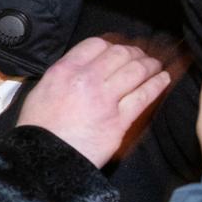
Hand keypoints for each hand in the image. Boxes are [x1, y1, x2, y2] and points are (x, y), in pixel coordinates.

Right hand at [18, 37, 170, 167]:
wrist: (44, 157)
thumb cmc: (39, 128)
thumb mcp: (41, 90)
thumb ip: (63, 75)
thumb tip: (81, 69)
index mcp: (65, 70)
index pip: (96, 44)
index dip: (111, 44)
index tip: (117, 49)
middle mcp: (87, 80)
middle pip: (120, 54)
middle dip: (134, 52)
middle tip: (141, 55)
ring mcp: (105, 100)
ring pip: (136, 71)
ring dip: (150, 65)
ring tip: (155, 65)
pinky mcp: (119, 121)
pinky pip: (144, 96)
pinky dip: (157, 84)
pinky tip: (163, 79)